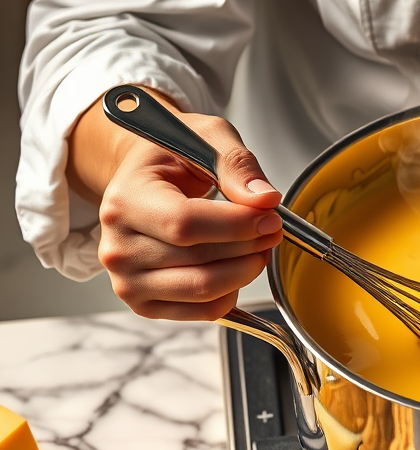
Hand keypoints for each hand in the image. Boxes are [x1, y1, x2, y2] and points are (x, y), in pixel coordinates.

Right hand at [68, 92, 283, 320]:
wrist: (143, 180)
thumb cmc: (172, 159)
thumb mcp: (205, 139)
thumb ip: (236, 165)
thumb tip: (264, 199)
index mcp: (124, 200)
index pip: (185, 225)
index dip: (237, 226)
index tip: (270, 217)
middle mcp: (117, 246)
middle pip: (201, 261)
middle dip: (251, 246)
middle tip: (272, 229)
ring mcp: (128, 281)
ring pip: (205, 290)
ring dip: (246, 270)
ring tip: (258, 246)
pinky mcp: (144, 304)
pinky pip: (204, 311)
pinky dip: (232, 292)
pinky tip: (235, 267)